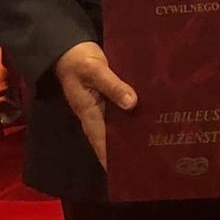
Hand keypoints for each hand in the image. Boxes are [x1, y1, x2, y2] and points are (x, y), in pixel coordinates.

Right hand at [54, 41, 136, 169]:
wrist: (69, 47)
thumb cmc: (78, 61)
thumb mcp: (95, 71)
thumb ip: (113, 86)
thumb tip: (132, 103)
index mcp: (89, 111)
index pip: (100, 141)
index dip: (110, 157)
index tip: (122, 173)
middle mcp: (95, 112)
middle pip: (109, 137)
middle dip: (123, 150)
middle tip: (144, 162)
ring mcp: (100, 104)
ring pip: (116, 124)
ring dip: (130, 133)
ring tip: (151, 144)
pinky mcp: (107, 94)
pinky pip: (120, 110)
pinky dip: (131, 115)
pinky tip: (147, 117)